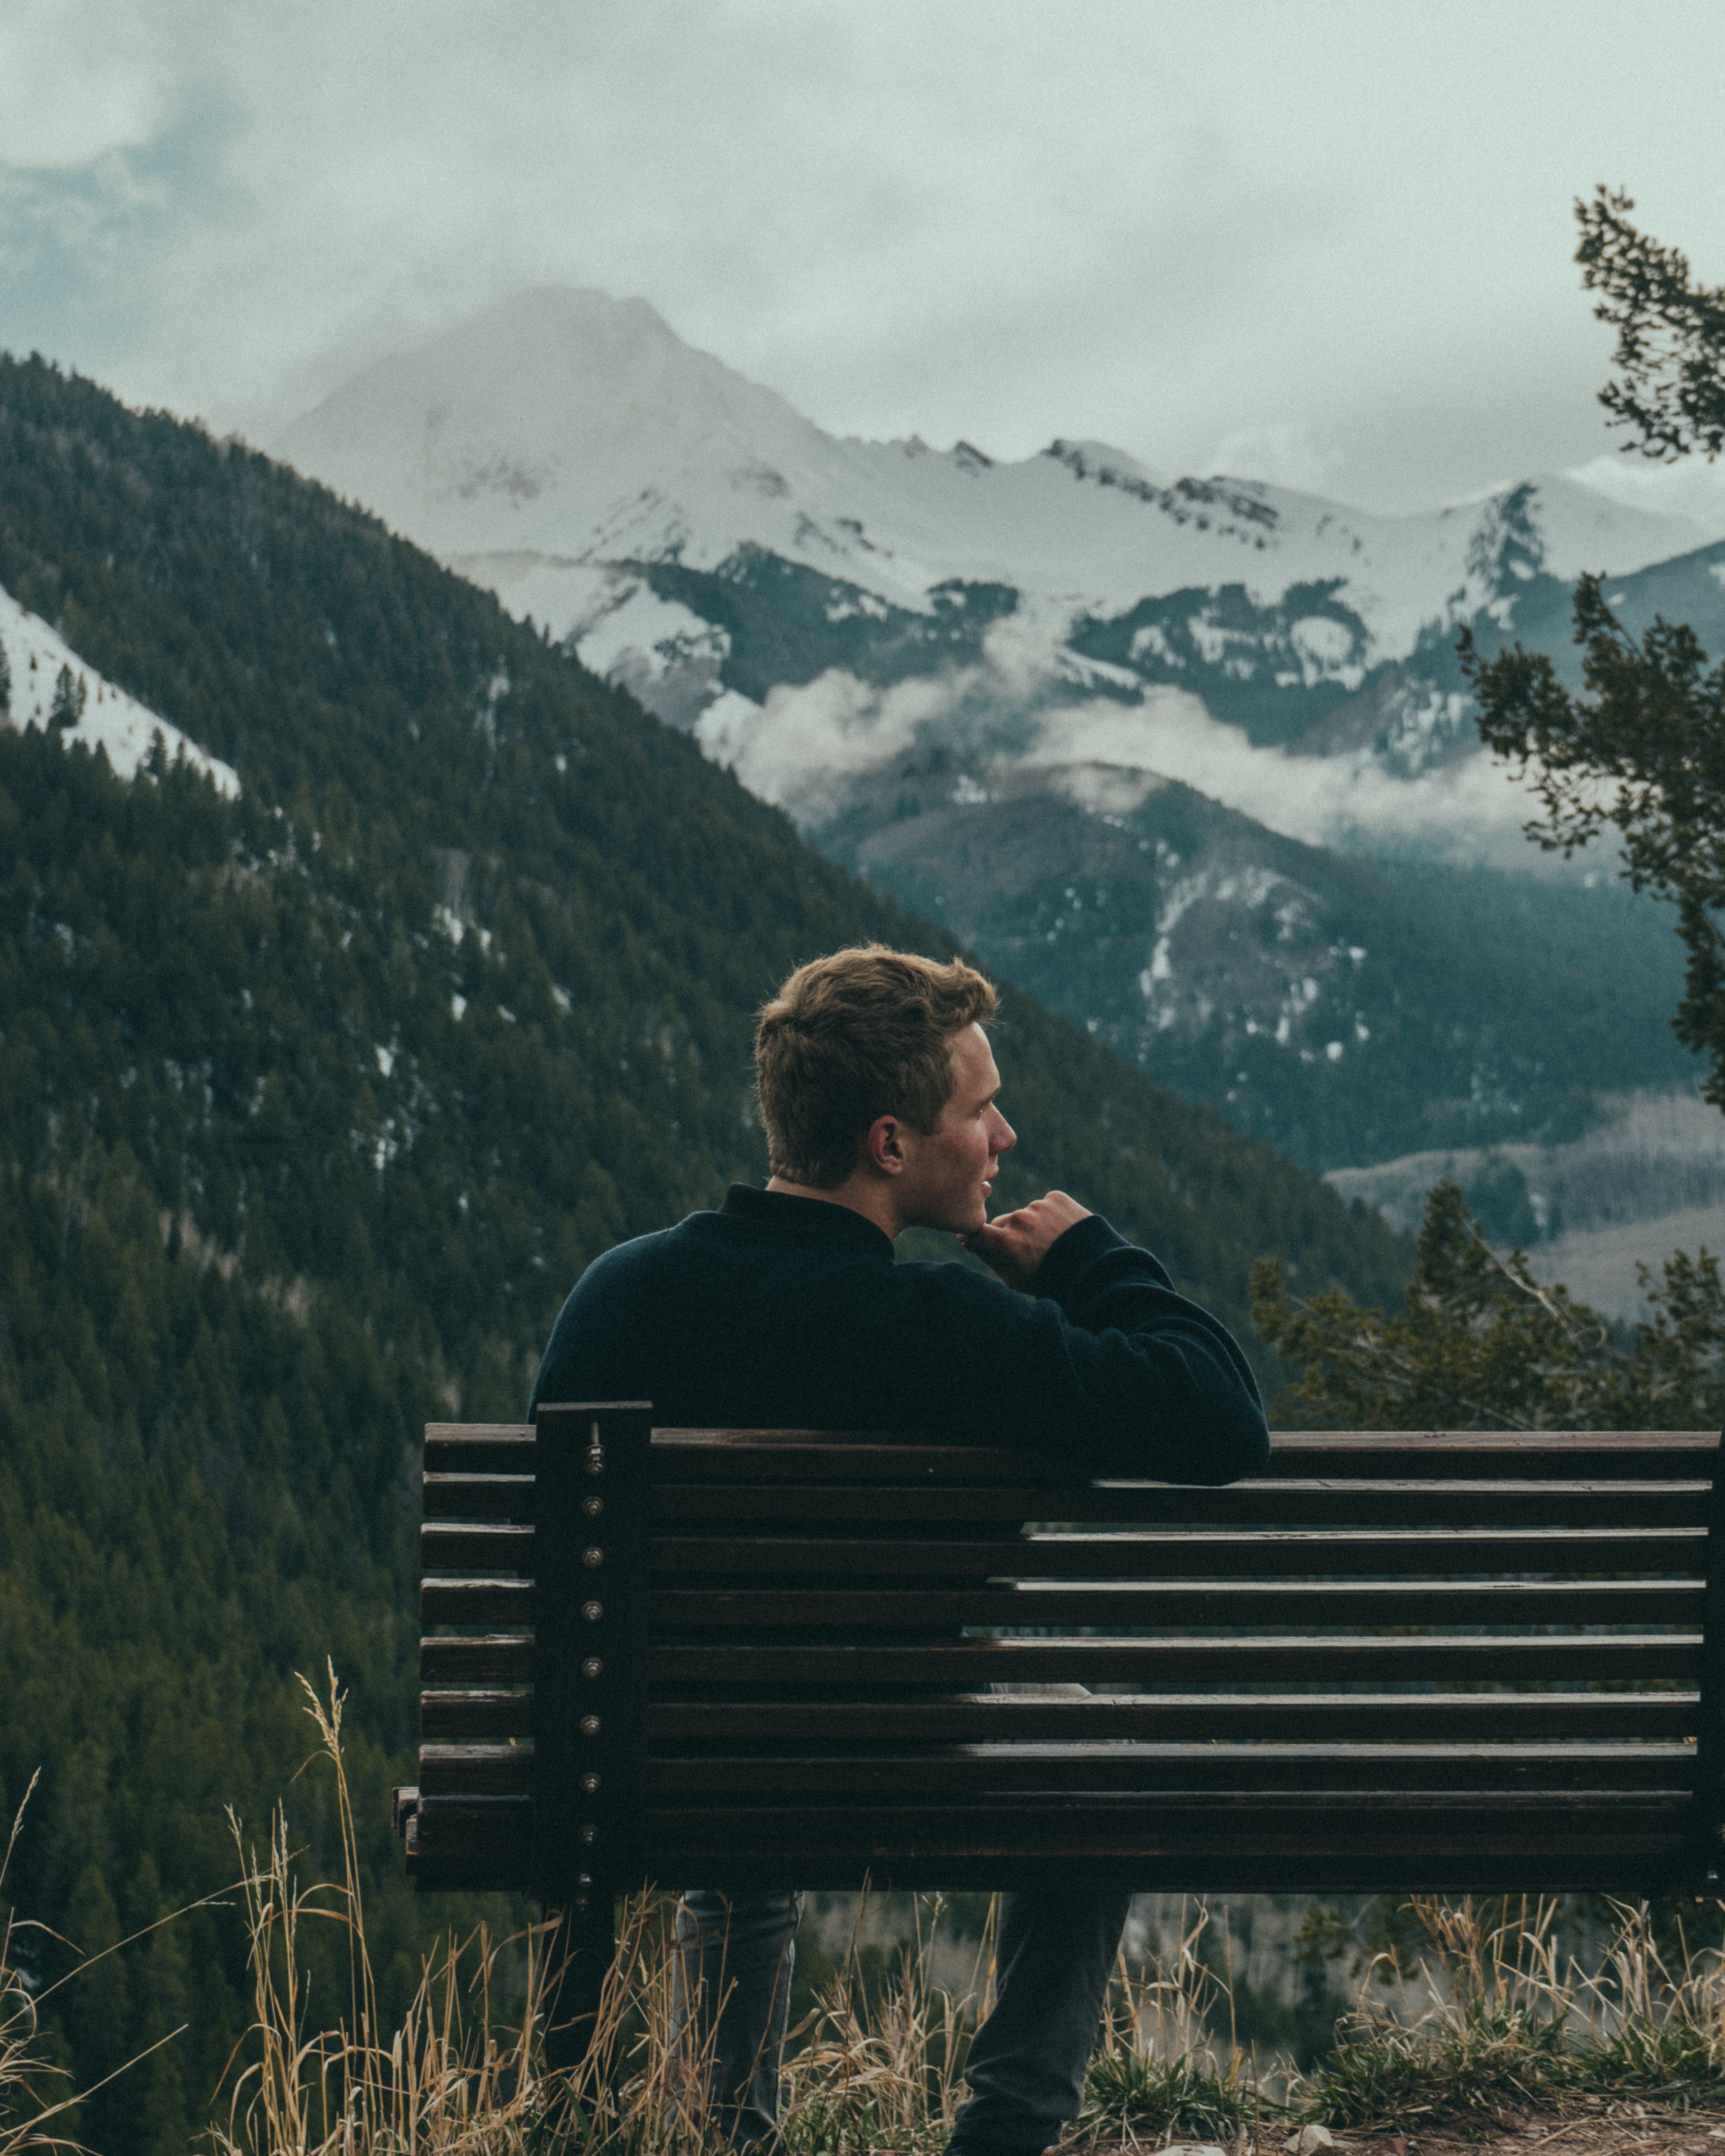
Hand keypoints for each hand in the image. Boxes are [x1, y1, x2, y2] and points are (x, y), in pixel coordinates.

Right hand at [963, 1190, 1090, 1290]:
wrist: (1096, 1269)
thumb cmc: (1051, 1279)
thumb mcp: (1016, 1279)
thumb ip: (990, 1259)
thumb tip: (971, 1242)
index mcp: (1005, 1243)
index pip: (974, 1231)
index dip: (972, 1235)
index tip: (972, 1240)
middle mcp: (1019, 1220)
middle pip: (1003, 1223)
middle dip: (1009, 1235)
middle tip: (1030, 1252)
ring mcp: (1039, 1206)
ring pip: (1026, 1214)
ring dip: (1034, 1226)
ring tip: (1053, 1244)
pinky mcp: (1057, 1198)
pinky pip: (1046, 1205)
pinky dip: (1052, 1216)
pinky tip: (1064, 1232)